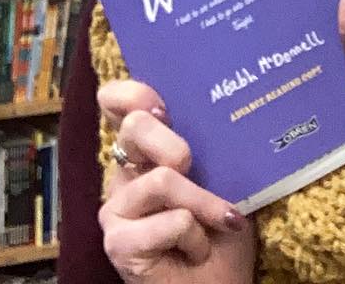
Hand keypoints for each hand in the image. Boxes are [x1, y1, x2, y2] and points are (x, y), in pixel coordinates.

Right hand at [96, 80, 255, 283]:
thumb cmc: (224, 228)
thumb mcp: (226, 173)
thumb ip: (211, 140)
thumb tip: (226, 95)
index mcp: (148, 152)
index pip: (117, 105)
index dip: (131, 93)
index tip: (162, 104)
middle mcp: (125, 177)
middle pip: (134, 127)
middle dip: (174, 142)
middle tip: (194, 164)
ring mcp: (117, 212)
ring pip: (162, 179)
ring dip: (203, 202)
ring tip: (219, 221)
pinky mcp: (118, 245)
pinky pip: (169, 221)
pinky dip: (196, 236)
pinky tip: (197, 250)